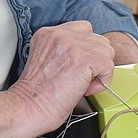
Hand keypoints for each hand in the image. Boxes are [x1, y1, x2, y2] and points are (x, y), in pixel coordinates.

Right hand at [11, 21, 115, 137]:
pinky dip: (103, 81)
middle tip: (79, 78)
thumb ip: (63, 51)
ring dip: (99, 70)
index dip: (85, 49)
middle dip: (94, 59)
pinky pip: (109, 66)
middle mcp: (61, 34)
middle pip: (97, 39)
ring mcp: (74, 45)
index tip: (78, 66)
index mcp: (48, 33)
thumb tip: (86, 56)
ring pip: (106, 51)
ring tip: (82, 84)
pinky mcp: (86, 58)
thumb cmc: (35, 94)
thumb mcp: (43, 60)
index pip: (83, 29)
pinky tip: (85, 89)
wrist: (29, 107)